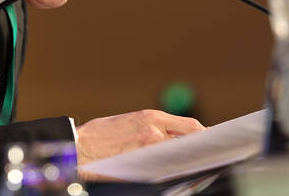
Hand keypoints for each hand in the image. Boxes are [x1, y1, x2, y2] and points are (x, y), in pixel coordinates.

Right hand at [75, 109, 204, 166]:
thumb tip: (172, 136)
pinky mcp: (142, 166)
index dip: (204, 135)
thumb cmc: (99, 134)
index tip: (210, 142)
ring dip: (183, 160)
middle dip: (197, 149)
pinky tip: (169, 171)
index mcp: (151, 117)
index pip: (191, 126)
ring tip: (187, 164)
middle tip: (205, 156)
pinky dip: (169, 169)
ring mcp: (150, 149)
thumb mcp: (128, 121)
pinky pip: (163, 169)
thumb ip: (152, 126)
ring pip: (178, 156)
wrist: (78, 147)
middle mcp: (155, 131)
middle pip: (189, 142)